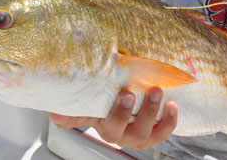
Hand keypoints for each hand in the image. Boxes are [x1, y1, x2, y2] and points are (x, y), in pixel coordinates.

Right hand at [49, 88, 177, 150]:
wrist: (126, 112)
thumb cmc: (105, 107)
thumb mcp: (91, 108)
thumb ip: (75, 111)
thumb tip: (53, 114)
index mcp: (106, 127)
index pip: (109, 122)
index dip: (118, 112)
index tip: (125, 94)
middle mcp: (124, 135)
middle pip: (131, 130)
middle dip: (137, 112)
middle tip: (137, 92)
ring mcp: (141, 135)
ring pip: (149, 131)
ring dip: (155, 114)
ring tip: (158, 93)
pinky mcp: (155, 132)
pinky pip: (164, 131)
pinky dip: (170, 120)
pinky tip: (173, 106)